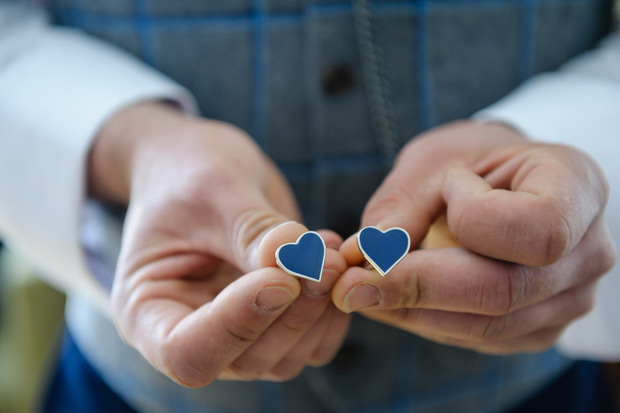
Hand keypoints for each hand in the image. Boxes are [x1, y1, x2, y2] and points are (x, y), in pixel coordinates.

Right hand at [89, 102, 349, 385]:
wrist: (202, 165)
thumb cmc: (189, 172)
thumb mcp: (211, 189)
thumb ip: (251, 229)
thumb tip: (301, 262)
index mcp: (148, 311)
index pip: (186, 352)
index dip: (236, 325)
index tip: (278, 279)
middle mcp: (194, 332)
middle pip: (247, 359)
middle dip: (292, 313)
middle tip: (326, 262)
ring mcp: (238, 332)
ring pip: (286, 356)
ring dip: (319, 311)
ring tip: (333, 252)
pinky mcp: (274, 320)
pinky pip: (313, 340)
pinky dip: (333, 310)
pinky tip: (338, 260)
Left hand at [332, 121, 615, 353]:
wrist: (496, 181)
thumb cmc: (469, 161)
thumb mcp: (433, 161)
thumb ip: (402, 207)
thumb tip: (363, 261)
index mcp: (578, 188)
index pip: (536, 229)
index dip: (473, 220)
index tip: (440, 193)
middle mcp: (588, 252)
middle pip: (505, 292)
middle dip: (417, 288)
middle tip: (349, 285)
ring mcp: (569, 298)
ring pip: (487, 325)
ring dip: (412, 311)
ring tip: (359, 290)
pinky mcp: (538, 327)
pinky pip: (479, 338)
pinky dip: (427, 321)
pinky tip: (393, 300)